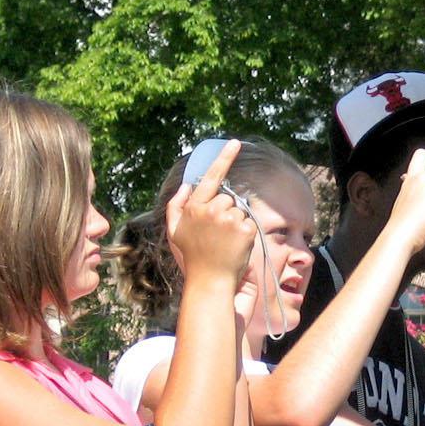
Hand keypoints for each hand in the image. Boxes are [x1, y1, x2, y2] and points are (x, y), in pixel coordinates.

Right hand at [166, 140, 255, 286]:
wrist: (210, 282)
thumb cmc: (193, 258)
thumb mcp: (175, 232)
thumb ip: (176, 206)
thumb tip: (186, 186)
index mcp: (194, 207)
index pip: (211, 177)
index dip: (224, 158)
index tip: (235, 143)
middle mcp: (211, 209)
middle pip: (227, 199)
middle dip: (226, 212)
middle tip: (219, 235)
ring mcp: (229, 219)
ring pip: (239, 211)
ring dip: (236, 224)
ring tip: (226, 243)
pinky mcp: (244, 230)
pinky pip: (249, 223)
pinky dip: (246, 234)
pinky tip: (236, 247)